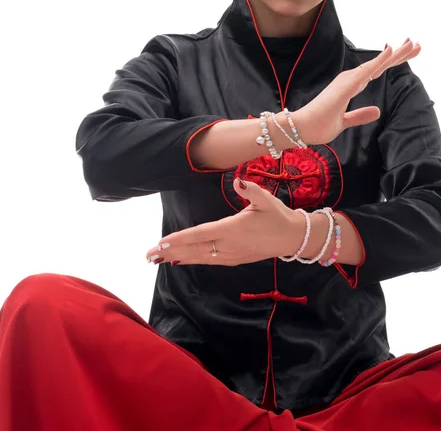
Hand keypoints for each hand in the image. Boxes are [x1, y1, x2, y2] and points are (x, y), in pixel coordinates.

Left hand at [145, 178, 302, 265]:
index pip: (202, 233)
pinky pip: (209, 261)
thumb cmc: (277, 216)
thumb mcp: (266, 199)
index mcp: (234, 229)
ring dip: (179, 257)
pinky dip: (193, 260)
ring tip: (158, 258)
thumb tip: (238, 180)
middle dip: (171, 251)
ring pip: (200, 257)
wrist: (292, 238)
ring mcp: (231, 255)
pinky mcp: (234, 259)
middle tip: (148, 254)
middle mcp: (229, 245)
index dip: (181, 238)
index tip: (163, 241)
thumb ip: (250, 190)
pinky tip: (181, 260)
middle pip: (195, 249)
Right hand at [293, 39, 420, 144]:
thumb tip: (377, 111)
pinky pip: (367, 70)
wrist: (302, 128)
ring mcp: (349, 80)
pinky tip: (390, 50)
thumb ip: (360, 116)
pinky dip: (379, 60)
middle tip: (417, 44)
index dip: (391, 62)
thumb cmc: (319, 125)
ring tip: (412, 43)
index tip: (407, 53)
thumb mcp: (345, 122)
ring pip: (377, 64)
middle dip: (400, 54)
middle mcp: (351, 79)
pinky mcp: (346, 85)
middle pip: (380, 65)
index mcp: (351, 86)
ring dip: (394, 54)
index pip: (376, 72)